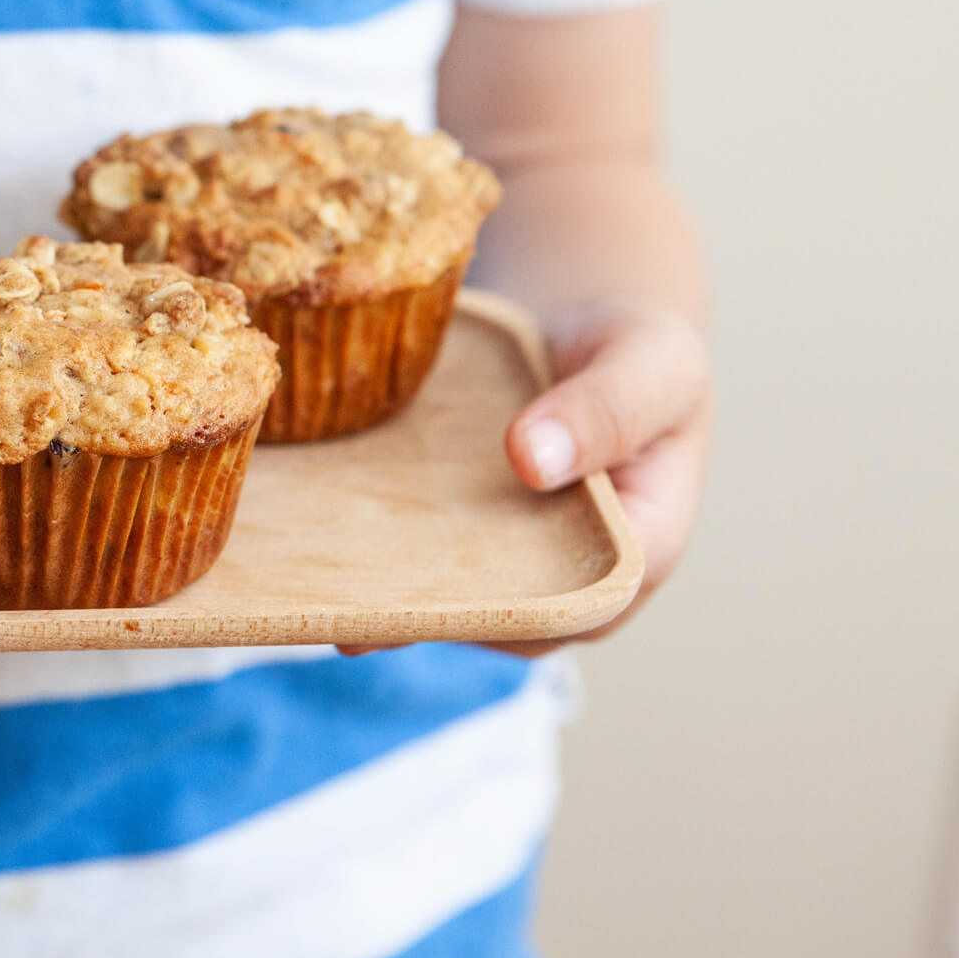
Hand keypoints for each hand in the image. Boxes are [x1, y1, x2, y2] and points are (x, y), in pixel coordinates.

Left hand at [340, 297, 709, 657]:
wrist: (594, 337)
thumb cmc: (638, 352)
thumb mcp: (648, 360)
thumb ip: (605, 407)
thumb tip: (530, 458)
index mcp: (638, 552)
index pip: (570, 608)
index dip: (498, 613)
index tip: (424, 603)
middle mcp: (575, 583)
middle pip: (500, 620)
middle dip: (423, 617)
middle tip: (343, 611)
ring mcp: (521, 572)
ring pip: (454, 603)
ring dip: (388, 602)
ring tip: (310, 600)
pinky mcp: (476, 551)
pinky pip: (428, 570)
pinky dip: (376, 566)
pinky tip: (311, 564)